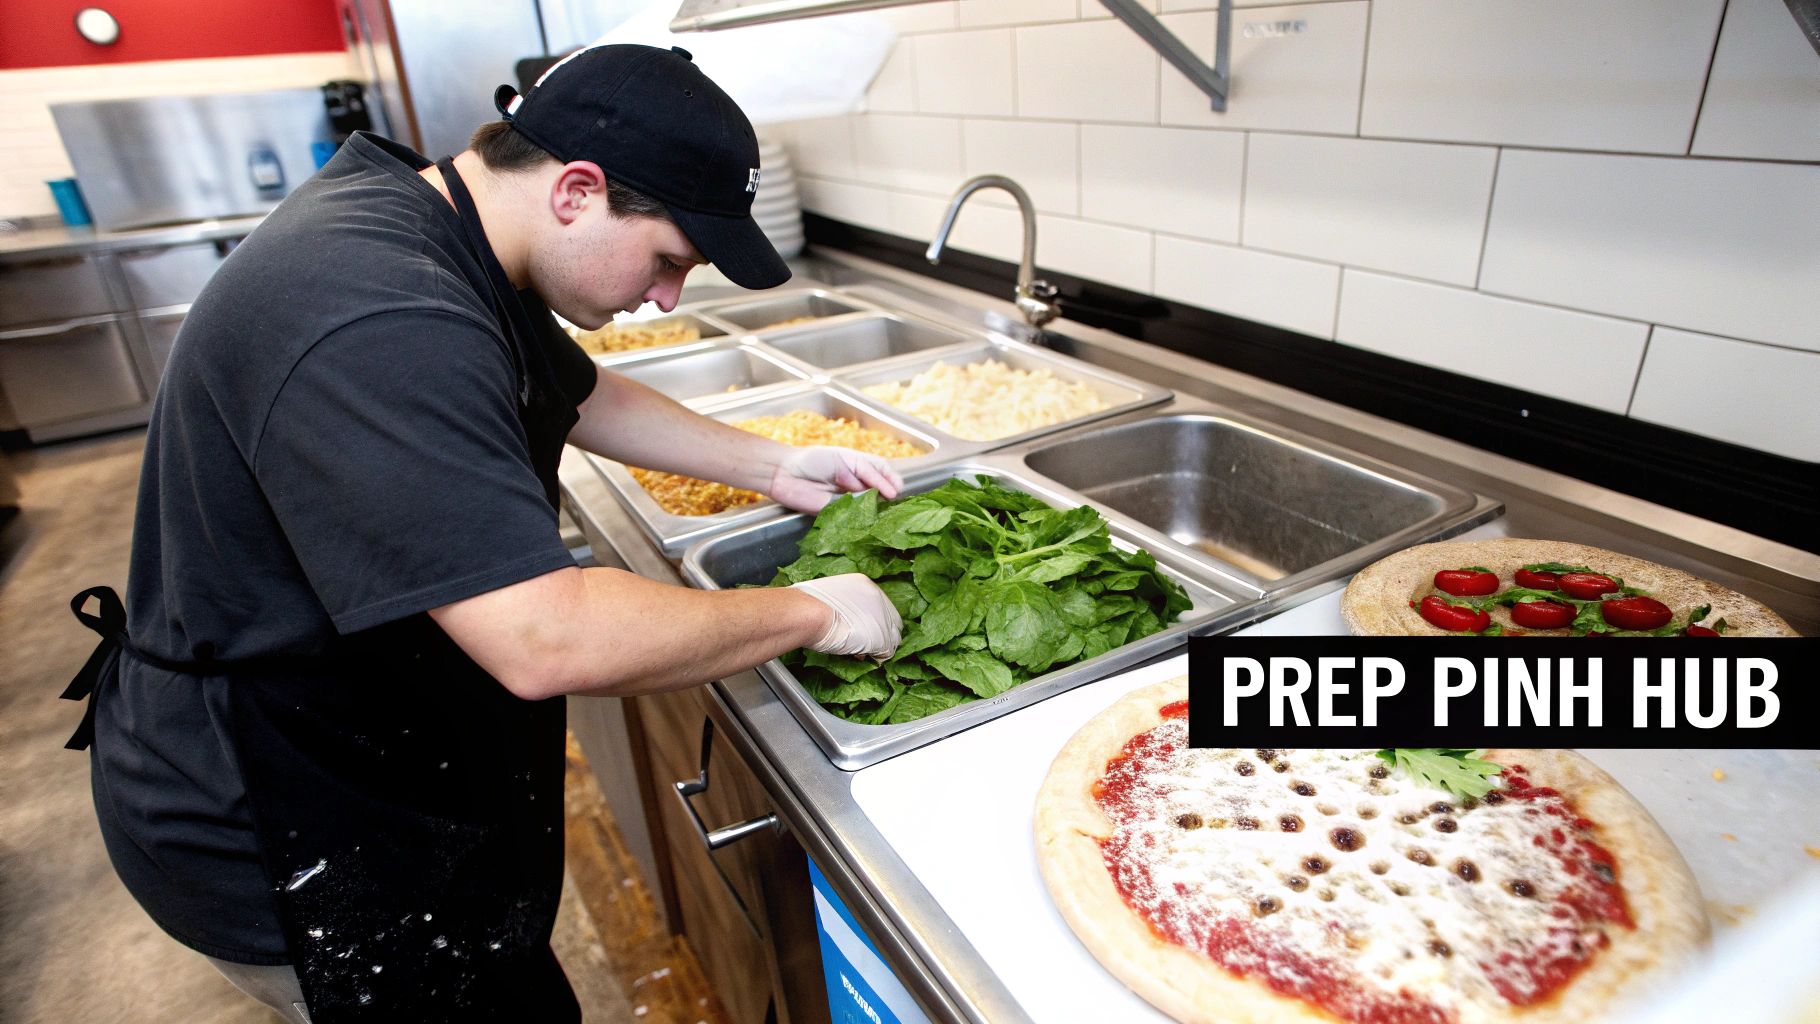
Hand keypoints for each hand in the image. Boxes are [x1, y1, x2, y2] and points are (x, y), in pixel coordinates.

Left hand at [770, 446, 903, 513]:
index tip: (896, 489)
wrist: (786, 473)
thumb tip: (884, 490)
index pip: (883, 472)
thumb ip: (865, 473)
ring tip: (884, 510)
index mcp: (860, 467)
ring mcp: (848, 500)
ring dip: (877, 509)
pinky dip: (863, 520)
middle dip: (888, 496)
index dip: (892, 480)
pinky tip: (869, 520)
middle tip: (894, 501)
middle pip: (880, 491)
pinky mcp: (838, 516)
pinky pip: (855, 519)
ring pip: (870, 507)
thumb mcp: (844, 459)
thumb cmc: (813, 460)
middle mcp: (857, 484)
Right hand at [790, 574, 902, 660]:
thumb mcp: (829, 597)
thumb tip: (843, 621)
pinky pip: (887, 651)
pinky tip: (861, 656)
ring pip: (891, 636)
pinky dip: (877, 656)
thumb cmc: (809, 606)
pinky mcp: (882, 638)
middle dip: (877, 632)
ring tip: (860, 651)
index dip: (870, 618)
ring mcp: (882, 618)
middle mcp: (878, 598)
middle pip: (888, 619)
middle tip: (863, 642)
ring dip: (877, 645)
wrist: (809, 614)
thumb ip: (842, 607)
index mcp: (864, 584)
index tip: (860, 627)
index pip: (877, 604)